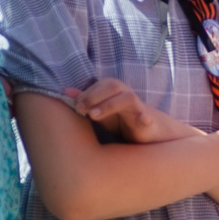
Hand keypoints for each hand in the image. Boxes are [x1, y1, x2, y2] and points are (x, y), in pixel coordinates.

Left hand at [74, 78, 191, 145]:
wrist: (152, 135)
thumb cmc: (124, 123)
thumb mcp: (103, 113)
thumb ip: (87, 102)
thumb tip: (67, 92)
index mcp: (117, 93)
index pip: (102, 83)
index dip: (87, 93)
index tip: (75, 107)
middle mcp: (127, 98)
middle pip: (113, 85)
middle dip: (94, 95)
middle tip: (81, 110)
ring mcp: (138, 110)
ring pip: (128, 98)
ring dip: (109, 104)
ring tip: (94, 116)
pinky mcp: (148, 124)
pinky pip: (148, 118)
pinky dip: (144, 118)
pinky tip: (142, 119)